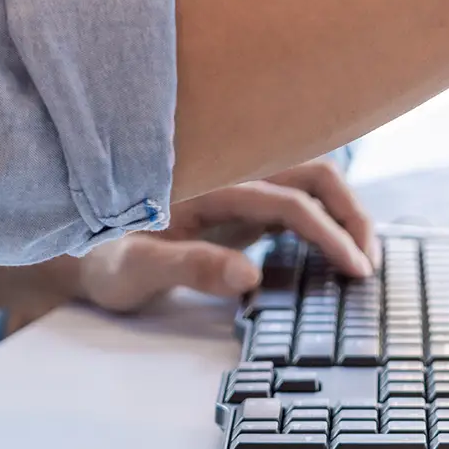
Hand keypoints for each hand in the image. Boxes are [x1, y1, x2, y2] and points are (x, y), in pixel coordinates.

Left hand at [72, 159, 375, 313]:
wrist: (81, 253)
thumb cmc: (102, 260)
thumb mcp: (134, 270)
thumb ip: (189, 267)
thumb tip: (249, 274)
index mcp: (208, 184)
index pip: (287, 200)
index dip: (328, 231)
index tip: (354, 268)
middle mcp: (229, 177)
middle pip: (310, 174)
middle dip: (349, 211)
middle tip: (367, 262)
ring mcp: (237, 189)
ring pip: (307, 182)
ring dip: (341, 212)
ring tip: (360, 257)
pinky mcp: (240, 207)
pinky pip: (294, 202)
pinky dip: (324, 221)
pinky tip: (334, 252)